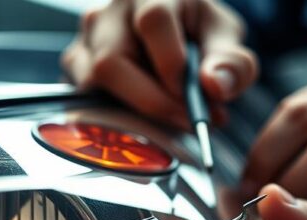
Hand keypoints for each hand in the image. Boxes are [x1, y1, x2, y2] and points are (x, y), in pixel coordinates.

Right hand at [61, 0, 257, 127]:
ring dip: (134, 108)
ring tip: (168, 115)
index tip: (194, 100)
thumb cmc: (195, 31)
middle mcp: (108, 10)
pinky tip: (144, 113)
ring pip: (93, 81)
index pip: (153, 22)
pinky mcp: (75, 64)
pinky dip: (117, 113)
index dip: (173, 67)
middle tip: (183, 121)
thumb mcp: (224, 38)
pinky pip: (84, 97)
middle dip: (151, 100)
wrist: (171, 29)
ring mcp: (85, 38)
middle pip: (112, 60)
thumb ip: (231, 62)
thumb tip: (214, 86)